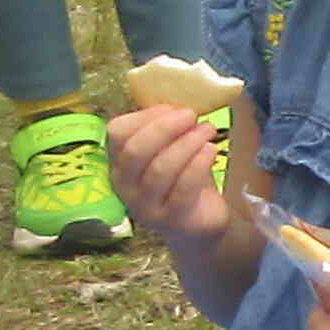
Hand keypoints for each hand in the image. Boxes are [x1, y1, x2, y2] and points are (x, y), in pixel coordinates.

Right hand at [107, 103, 234, 250]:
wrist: (199, 227)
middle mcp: (125, 186)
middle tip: (191, 115)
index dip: (145, 116)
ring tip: (208, 130)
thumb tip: (179, 102)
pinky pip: (183, 188)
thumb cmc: (184, 181)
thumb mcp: (172, 151)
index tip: (174, 108)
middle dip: (165, 128)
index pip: (117, 133)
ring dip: (187, 143)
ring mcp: (145, 206)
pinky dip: (198, 164)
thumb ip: (169, 130)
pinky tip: (212, 150)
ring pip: (160, 168)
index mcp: (120, 163)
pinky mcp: (170, 220)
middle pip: (136, 150)